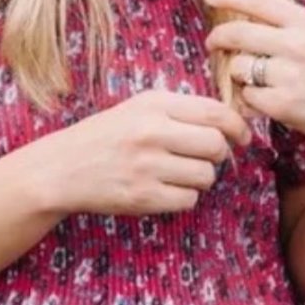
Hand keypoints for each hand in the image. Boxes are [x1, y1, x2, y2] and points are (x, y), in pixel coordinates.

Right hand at [37, 89, 250, 216]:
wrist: (62, 168)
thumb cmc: (108, 135)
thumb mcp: (140, 108)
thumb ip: (181, 110)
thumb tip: (230, 121)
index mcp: (154, 104)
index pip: (214, 111)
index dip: (237, 125)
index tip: (242, 136)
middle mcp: (151, 132)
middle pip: (216, 146)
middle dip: (220, 155)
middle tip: (206, 158)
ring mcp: (147, 166)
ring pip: (205, 176)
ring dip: (200, 178)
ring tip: (178, 173)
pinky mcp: (143, 197)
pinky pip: (188, 200)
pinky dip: (184, 197)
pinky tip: (165, 188)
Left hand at [204, 0, 304, 163]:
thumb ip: (295, 26)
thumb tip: (252, 16)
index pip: (260, 1)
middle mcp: (298, 44)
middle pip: (238, 33)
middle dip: (219, 37)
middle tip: (214, 43)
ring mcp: (290, 74)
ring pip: (238, 66)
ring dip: (238, 73)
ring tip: (251, 80)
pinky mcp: (284, 104)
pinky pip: (247, 97)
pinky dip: (249, 100)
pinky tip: (262, 102)